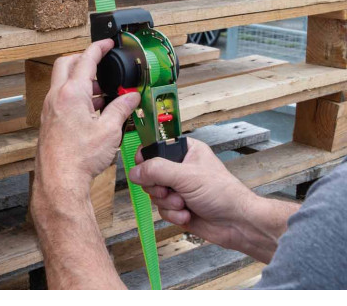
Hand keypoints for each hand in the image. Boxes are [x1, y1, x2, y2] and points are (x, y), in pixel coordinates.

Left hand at [34, 39, 140, 195]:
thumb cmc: (79, 158)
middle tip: (101, 65)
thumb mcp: (109, 130)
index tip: (106, 43)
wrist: (60, 181)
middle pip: (67, 64)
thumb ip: (121, 109)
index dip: (98, 48)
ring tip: (103, 93)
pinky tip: (92, 111)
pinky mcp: (49, 120)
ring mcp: (50, 108)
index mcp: (72, 93)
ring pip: (63, 82)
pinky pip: (61, 98)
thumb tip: (131, 98)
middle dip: (84, 60)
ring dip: (82, 81)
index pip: (86, 59)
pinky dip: (76, 96)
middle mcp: (56, 97)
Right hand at [128, 137, 256, 250]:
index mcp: (185, 151)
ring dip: (168, 203)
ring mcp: (179, 188)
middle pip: (150, 173)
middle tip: (170, 190)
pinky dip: (173, 214)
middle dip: (159, 186)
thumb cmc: (223, 193)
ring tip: (183, 204)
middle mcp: (180, 168)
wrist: (237, 224)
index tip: (144, 168)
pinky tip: (187, 214)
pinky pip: (162, 210)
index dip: (146, 158)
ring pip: (154, 194)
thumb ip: (157, 170)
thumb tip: (134, 171)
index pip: (155, 148)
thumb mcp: (186, 176)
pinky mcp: (178, 207)